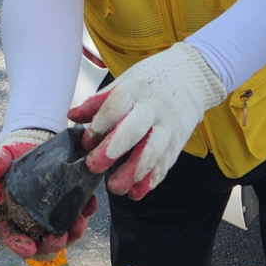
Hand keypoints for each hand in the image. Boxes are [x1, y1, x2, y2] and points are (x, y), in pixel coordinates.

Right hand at [0, 129, 94, 259]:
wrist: (35, 146)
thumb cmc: (15, 157)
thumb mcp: (3, 155)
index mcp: (10, 215)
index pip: (11, 236)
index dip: (18, 245)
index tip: (29, 249)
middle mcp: (31, 222)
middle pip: (40, 244)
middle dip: (52, 245)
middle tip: (60, 237)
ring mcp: (52, 218)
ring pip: (63, 236)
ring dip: (73, 234)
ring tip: (79, 222)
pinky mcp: (69, 208)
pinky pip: (80, 217)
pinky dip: (86, 213)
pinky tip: (90, 204)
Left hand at [71, 41, 225, 198]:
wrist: (193, 75)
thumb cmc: (153, 79)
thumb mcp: (126, 81)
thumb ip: (99, 101)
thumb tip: (72, 115)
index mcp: (136, 89)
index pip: (115, 108)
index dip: (98, 127)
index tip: (86, 141)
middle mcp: (154, 108)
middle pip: (134, 131)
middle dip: (112, 151)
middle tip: (94, 167)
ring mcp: (169, 126)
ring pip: (152, 153)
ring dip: (133, 173)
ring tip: (116, 188)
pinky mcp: (179, 141)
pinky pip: (166, 163)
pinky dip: (152, 180)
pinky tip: (137, 191)